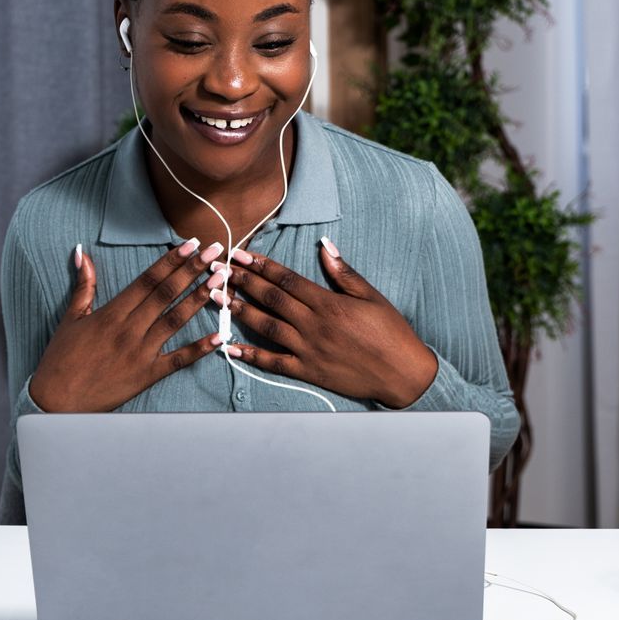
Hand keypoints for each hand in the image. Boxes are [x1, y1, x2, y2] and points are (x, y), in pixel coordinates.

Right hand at [27, 239, 227, 412]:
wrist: (57, 401)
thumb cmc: (61, 359)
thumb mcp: (71, 318)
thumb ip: (84, 286)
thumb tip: (82, 253)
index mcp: (111, 313)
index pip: (147, 280)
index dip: (170, 261)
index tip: (189, 244)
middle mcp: (129, 329)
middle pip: (166, 294)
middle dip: (191, 270)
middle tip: (214, 251)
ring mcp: (140, 353)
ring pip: (175, 320)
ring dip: (199, 298)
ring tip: (219, 281)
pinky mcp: (147, 375)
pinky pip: (178, 360)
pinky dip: (199, 348)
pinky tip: (218, 336)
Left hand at [215, 239, 437, 408]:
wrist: (402, 373)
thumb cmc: (391, 332)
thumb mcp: (372, 297)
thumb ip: (344, 273)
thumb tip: (324, 246)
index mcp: (329, 304)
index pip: (287, 280)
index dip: (262, 266)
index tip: (241, 255)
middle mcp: (314, 325)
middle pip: (271, 299)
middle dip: (243, 282)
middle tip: (219, 270)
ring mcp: (308, 350)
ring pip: (267, 327)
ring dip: (239, 311)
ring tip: (216, 298)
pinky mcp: (308, 371)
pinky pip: (274, 363)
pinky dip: (251, 356)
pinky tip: (230, 347)